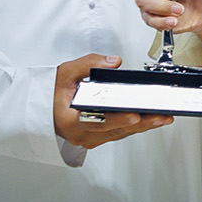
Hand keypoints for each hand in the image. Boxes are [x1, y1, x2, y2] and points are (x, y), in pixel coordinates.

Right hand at [54, 53, 173, 148]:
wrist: (39, 107)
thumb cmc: (49, 92)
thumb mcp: (65, 72)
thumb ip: (89, 64)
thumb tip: (114, 63)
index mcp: (70, 121)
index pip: (98, 122)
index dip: (118, 119)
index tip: (134, 115)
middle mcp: (81, 134)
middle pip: (115, 130)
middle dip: (141, 123)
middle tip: (161, 116)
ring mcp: (89, 138)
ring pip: (120, 133)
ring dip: (142, 126)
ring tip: (162, 118)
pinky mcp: (96, 138)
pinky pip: (118, 133)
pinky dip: (134, 127)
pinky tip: (149, 120)